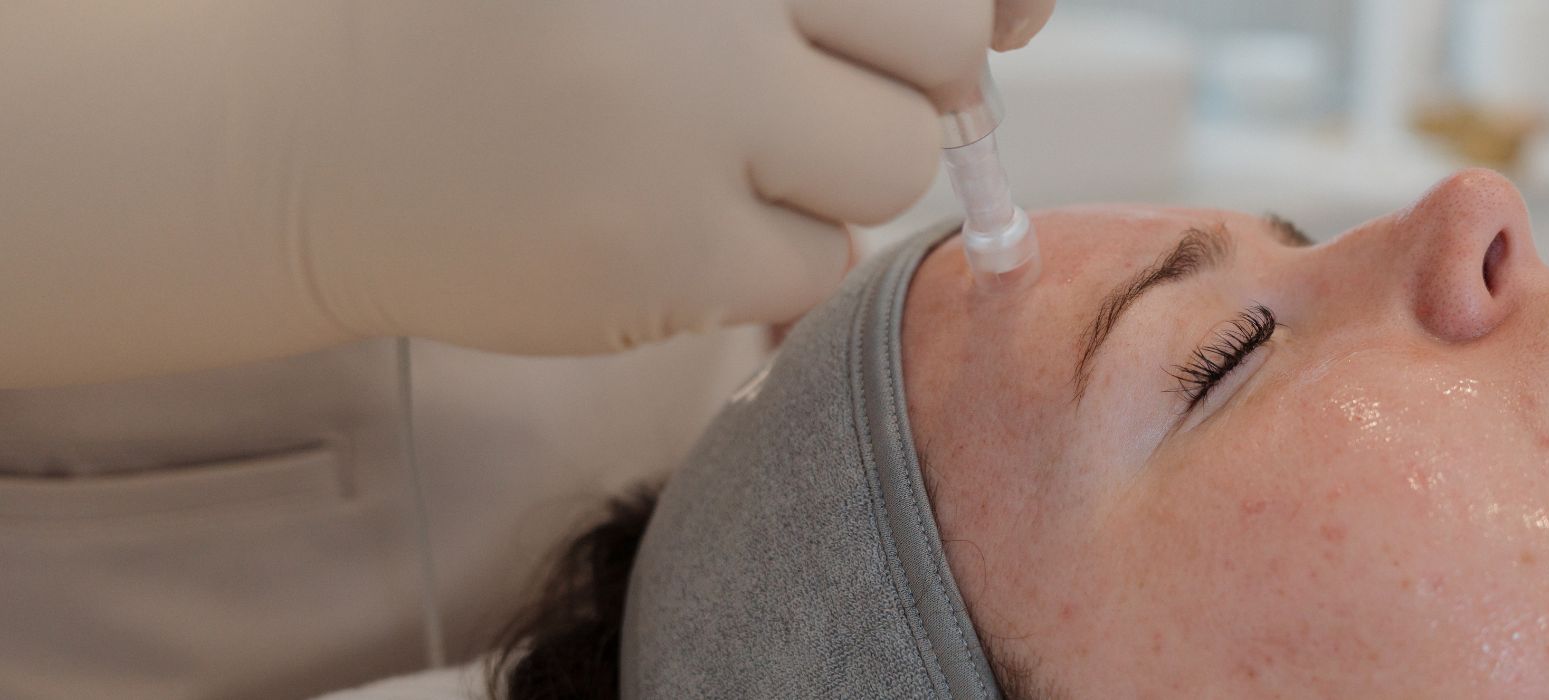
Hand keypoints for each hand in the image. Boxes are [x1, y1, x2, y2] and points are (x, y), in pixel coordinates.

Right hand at [309, 0, 1056, 352]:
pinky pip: (813, 266)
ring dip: (833, 164)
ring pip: (893, 165)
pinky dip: (766, 249)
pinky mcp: (658, 267)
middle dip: (904, 69)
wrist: (309, 140)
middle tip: (803, 80)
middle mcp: (698, 11)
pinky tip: (670, 215)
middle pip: (944, 46)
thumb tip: (1025, 11)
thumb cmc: (506, 25)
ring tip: (717, 145)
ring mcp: (678, 136)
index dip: (955, 4)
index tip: (901, 29)